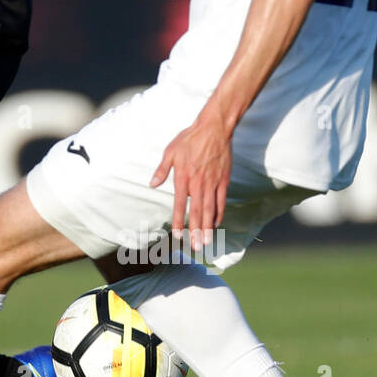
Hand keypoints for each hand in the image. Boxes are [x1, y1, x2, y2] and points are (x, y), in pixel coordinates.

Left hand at [149, 113, 231, 251]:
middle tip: (195, 247)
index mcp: (183, 177)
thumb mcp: (170, 151)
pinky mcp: (224, 181)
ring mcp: (213, 183)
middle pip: (196, 212)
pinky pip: (221, 201)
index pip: (179, 204)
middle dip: (195, 231)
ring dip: (208, 227)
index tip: (178, 236)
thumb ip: (162, 170)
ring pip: (210, 210)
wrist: (214, 129)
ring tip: (206, 242)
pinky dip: (219, 214)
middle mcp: (198, 183)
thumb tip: (152, 184)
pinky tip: (216, 224)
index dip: (179, 221)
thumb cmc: (189, 139)